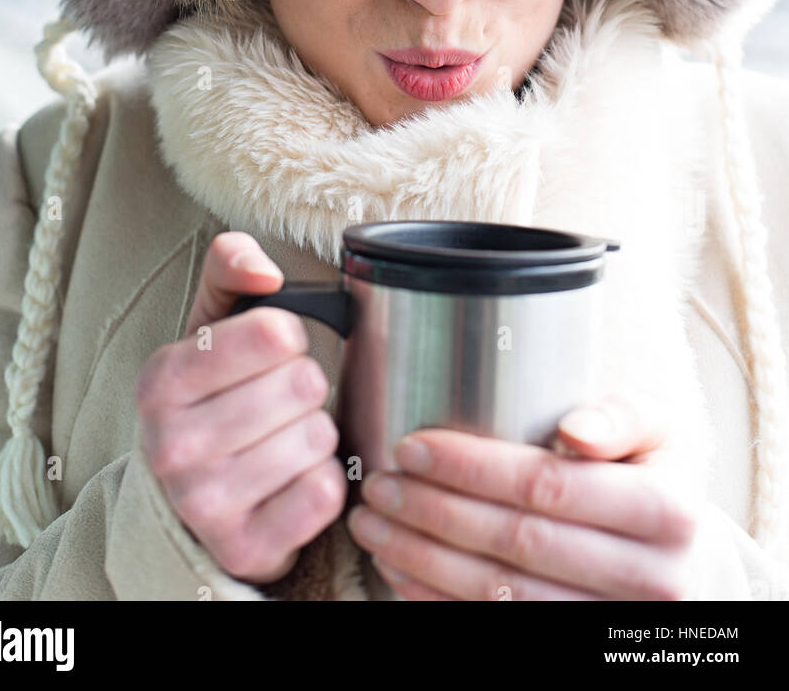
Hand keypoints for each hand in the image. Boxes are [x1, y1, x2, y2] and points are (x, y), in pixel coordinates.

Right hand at [135, 231, 346, 584]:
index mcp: (160, 381)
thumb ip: (230, 268)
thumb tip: (265, 271)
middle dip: (304, 386)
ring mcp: (205, 504)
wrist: (188, 500)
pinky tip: (292, 479)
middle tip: (278, 400)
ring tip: (282, 438)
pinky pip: (325, 493)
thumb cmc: (209, 397)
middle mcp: (172, 446)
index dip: (288, 335)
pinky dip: (323, 481)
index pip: (273, 332)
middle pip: (303, 383)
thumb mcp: (208, 325)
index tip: (272, 349)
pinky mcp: (244, 548)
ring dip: (314, 433)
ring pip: (318, 437)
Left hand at [345, 392, 700, 599]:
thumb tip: (574, 430)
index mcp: (667, 511)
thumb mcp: (659, 432)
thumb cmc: (655, 483)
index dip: (472, 468)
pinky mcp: (575, 648)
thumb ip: (622, 415)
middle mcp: (648, 578)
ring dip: (423, 558)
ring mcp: (609, 623)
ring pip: (499, 593)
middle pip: (516, 542)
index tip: (412, 446)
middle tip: (379, 483)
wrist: (688, 570)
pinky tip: (401, 568)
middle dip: (433, 510)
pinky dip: (436, 598)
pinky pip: (494, 626)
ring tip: (374, 522)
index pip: (549, 486)